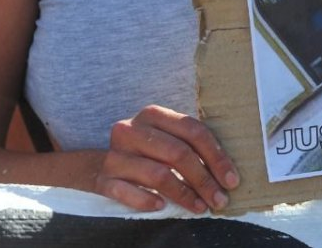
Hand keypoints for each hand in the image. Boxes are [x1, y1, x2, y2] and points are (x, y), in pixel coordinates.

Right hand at [95, 105, 238, 212]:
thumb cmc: (140, 152)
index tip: (232, 179)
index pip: (193, 131)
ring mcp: (115, 154)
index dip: (216, 156)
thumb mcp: (162, 139)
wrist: (90, 164)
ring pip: (158, 174)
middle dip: (205, 179)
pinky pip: (127, 191)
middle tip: (220, 199)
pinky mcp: (102, 178)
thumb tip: (225, 172)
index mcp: (153, 115)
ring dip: (184, 194)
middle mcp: (132, 130)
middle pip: (178, 153)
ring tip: (200, 207)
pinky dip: (146, 200)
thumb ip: (188, 145)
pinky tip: (162, 206)